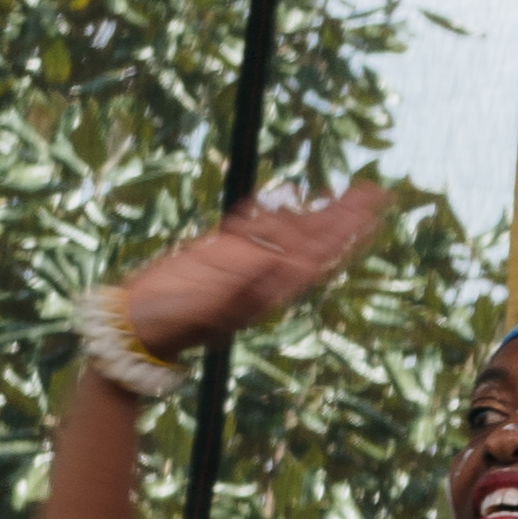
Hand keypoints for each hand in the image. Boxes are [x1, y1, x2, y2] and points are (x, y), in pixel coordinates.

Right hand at [96, 176, 400, 362]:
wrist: (139, 327)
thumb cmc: (174, 319)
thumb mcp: (214, 302)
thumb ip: (245, 279)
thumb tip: (279, 260)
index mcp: (271, 288)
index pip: (320, 254)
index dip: (349, 231)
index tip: (377, 210)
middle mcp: (264, 276)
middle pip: (314, 239)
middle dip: (346, 215)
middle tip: (378, 191)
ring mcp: (244, 265)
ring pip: (288, 232)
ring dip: (317, 210)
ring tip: (347, 192)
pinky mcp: (218, 255)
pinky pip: (253, 230)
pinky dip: (271, 212)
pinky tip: (284, 195)